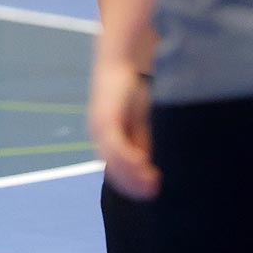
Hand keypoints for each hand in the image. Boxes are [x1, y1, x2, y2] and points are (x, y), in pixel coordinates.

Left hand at [89, 57, 157, 198]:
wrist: (118, 60)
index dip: (132, 185)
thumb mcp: (139, 120)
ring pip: (114, 162)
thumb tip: (148, 165)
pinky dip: (129, 158)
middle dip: (133, 185)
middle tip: (154, 192)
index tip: (151, 192)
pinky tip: (143, 163)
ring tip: (153, 183)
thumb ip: (140, 141)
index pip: (115, 171)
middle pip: (114, 171)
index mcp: (104, 139)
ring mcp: (100, 129)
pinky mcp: (106, 120)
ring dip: (133, 175)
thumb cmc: (130, 89)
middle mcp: (98, 137)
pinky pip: (116, 146)